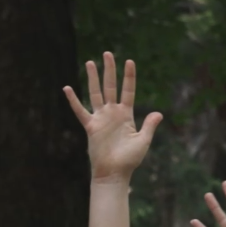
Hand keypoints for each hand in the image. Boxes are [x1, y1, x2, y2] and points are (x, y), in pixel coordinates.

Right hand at [63, 51, 162, 180]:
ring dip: (93, 78)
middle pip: (110, 86)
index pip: (128, 91)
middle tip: (108, 53)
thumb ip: (150, 125)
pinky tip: (67, 88)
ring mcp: (101, 118)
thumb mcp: (143, 141)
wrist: (114, 173)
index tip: (129, 62)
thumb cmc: (129, 160)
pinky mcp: (91, 127)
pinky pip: (80, 111)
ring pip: (96, 93)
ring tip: (90, 62)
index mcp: (126, 115)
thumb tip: (158, 113)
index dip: (129, 77)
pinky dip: (73, 100)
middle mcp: (112, 113)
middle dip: (110, 70)